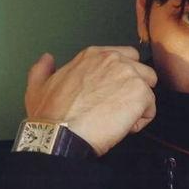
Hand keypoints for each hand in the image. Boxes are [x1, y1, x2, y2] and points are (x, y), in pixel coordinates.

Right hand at [24, 46, 157, 156]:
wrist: (62, 133)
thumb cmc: (50, 115)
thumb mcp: (38, 86)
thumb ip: (42, 69)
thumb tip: (46, 58)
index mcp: (93, 55)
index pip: (124, 56)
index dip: (122, 76)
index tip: (113, 92)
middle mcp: (114, 59)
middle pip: (142, 70)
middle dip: (135, 89)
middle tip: (119, 108)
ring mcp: (129, 74)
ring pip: (148, 89)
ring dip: (138, 105)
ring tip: (119, 120)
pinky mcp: (140, 94)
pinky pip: (150, 109)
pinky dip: (140, 122)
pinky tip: (122, 128)